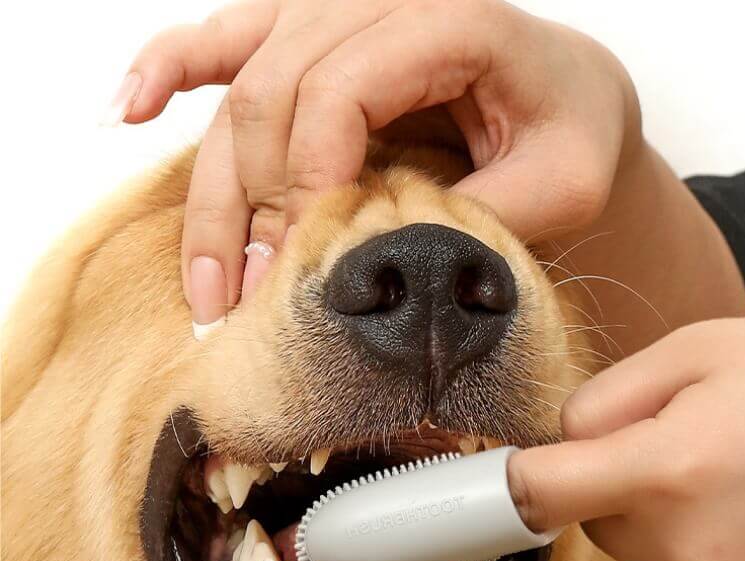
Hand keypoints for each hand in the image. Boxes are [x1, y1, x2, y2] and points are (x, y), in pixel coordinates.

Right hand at [114, 0, 640, 335]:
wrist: (569, 101)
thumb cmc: (571, 136)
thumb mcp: (562, 188)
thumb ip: (481, 216)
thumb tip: (379, 264)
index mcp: (449, 20)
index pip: (338, 93)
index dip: (308, 188)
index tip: (308, 271)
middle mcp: (380, 2)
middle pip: (272, 95)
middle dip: (252, 211)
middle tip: (249, 303)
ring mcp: (337, 15)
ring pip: (240, 89)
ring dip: (212, 194)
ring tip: (204, 285)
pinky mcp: (313, 40)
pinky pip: (227, 42)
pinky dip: (172, 70)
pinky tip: (130, 108)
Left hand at [508, 317, 744, 560]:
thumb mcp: (701, 352)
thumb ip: (606, 397)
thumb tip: (555, 443)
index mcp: (671, 469)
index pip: (538, 493)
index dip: (512, 483)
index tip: (496, 483)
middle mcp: (693, 551)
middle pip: (595, 526)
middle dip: (619, 492)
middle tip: (690, 455)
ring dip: (667, 533)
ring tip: (738, 490)